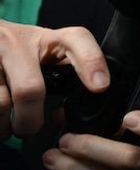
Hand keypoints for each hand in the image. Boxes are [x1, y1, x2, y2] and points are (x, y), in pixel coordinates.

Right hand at [0, 20, 108, 138]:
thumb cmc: (17, 52)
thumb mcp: (42, 55)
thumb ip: (60, 77)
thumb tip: (61, 117)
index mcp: (47, 39)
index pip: (76, 39)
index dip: (91, 61)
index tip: (99, 86)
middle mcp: (18, 42)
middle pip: (29, 89)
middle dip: (30, 120)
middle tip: (29, 129)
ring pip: (1, 103)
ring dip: (4, 126)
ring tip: (6, 126)